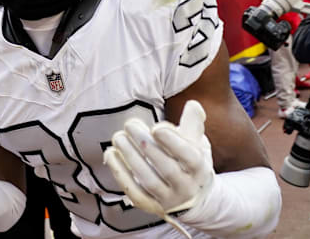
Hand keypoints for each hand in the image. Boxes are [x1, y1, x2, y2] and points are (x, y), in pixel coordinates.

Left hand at [103, 100, 213, 215]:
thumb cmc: (189, 161)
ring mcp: (167, 198)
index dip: (173, 142)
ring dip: (131, 158)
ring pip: (149, 180)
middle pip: (167, 168)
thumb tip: (192, 104)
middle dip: (146, 146)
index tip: (156, 127)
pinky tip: (110, 154)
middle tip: (130, 125)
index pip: (189, 157)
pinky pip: (134, 192)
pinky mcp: (150, 205)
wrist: (191, 196)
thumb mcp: (196, 142)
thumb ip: (193, 123)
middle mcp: (186, 186)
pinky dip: (120, 173)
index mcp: (199, 168)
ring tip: (118, 137)